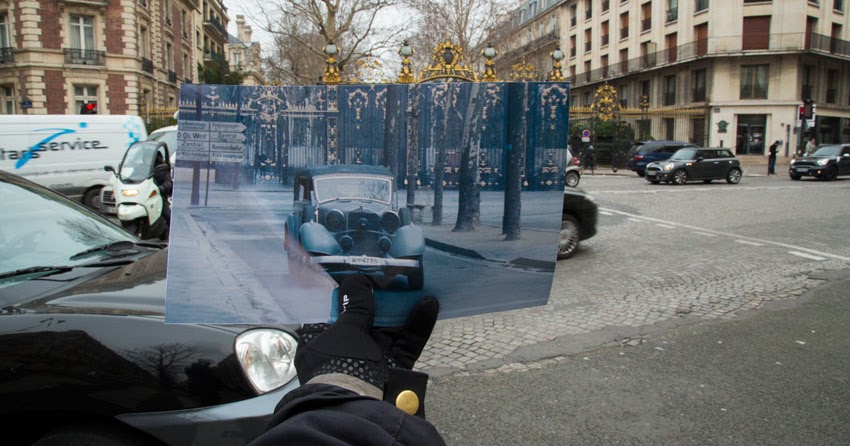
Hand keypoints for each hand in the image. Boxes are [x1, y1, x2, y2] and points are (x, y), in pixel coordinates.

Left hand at [295, 275, 438, 395]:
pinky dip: (418, 325)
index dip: (345, 291)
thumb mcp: (344, 328)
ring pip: (388, 329)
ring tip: (416, 283)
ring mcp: (371, 361)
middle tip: (391, 274)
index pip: (331, 311)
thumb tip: (357, 280)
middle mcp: (344, 351)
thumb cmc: (339, 363)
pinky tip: (430, 304)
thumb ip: (354, 304)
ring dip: (402, 307)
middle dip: (379, 297)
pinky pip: (406, 343)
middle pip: (364, 318)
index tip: (357, 271)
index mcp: (320, 341)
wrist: (359, 405)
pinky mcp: (393, 369)